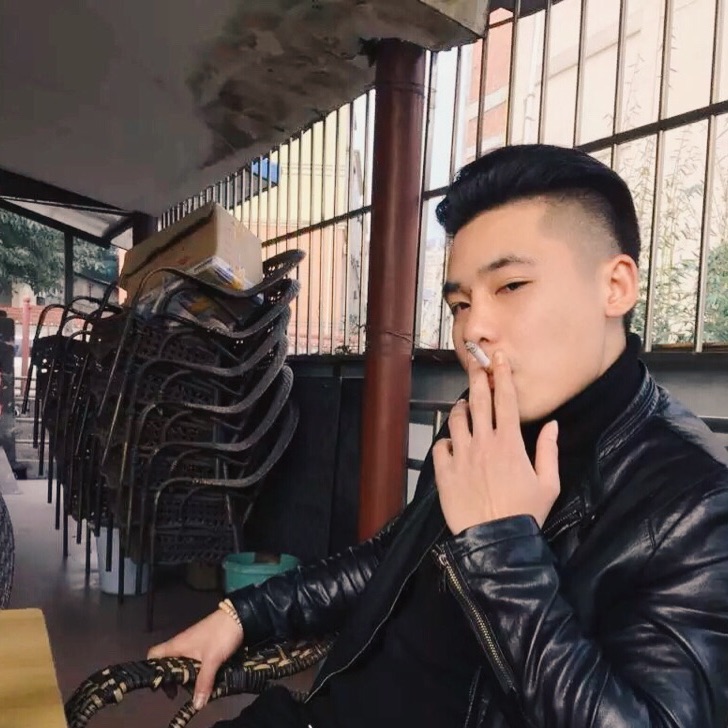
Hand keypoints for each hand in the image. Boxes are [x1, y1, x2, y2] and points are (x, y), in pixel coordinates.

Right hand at [147, 609, 243, 710]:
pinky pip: (192, 659)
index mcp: (177, 645)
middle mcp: (181, 644)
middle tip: (176, 693)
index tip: (160, 685)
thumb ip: (204, 682)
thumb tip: (197, 705)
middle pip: (166, 662)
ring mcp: (192, 643)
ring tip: (190, 689)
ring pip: (181, 662)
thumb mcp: (212, 660)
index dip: (152, 669)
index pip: (154, 655)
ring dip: (183, 675)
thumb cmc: (220, 635)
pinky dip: (194, 670)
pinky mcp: (202, 644)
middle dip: (170, 678)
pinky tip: (201, 678)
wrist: (239, 616)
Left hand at [433, 349, 559, 534]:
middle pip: (478, 401)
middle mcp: (483, 443)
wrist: (496, 541)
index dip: (502, 375)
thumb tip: (552, 424)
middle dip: (477, 378)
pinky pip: (441, 446)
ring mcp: (461, 456)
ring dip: (460, 409)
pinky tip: (452, 443)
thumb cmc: (526, 513)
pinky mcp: (445, 471)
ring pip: (456, 419)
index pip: (505, 400)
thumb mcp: (548, 483)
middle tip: (476, 363)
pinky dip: (446, 441)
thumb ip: (549, 450)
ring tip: (464, 406)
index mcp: (510, 443)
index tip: (498, 358)